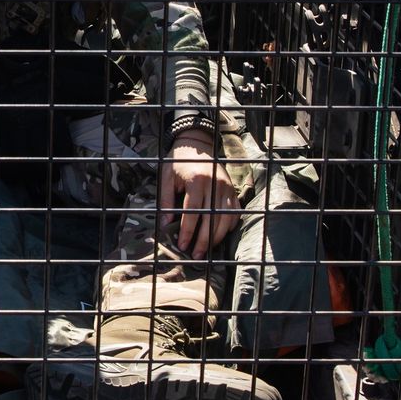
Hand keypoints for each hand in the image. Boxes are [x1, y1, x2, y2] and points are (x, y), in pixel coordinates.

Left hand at [160, 128, 239, 258]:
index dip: (188, 231)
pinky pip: (234, 212)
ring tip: (208, 250)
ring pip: (226, 218)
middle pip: (211, 218)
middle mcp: (215, 184)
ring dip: (217, 237)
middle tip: (196, 255)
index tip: (182, 246)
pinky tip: (220, 236)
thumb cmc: (178, 162)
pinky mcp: (232, 189)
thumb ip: (165, 200)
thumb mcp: (166, 177)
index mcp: (196, 180)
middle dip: (204, 240)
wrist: (196, 144)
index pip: (193, 212)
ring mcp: (226, 187)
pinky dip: (229, 226)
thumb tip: (165, 224)